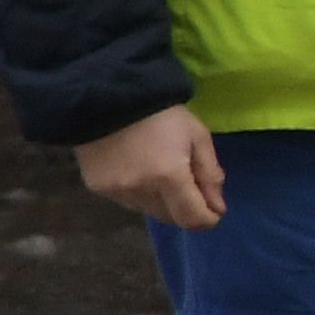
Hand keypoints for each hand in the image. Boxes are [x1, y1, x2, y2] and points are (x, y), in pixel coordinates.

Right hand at [77, 102, 228, 229]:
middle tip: (186, 183)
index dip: (207, 218)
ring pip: (148, 210)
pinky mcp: (97, 188)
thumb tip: (217, 208)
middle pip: (170, 218)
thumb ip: (210, 174)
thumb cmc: (160, 113)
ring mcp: (116, 192)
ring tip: (157, 172)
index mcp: (169, 176)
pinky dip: (137, 192)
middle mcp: (141, 191)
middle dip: (184, 208)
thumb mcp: (197, 136)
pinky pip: (127, 201)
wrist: (105, 95)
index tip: (213, 209)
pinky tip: (134, 168)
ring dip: (160, 200)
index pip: (192, 218)